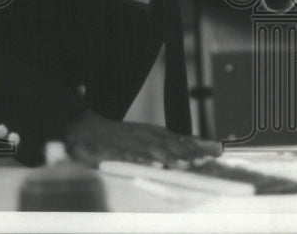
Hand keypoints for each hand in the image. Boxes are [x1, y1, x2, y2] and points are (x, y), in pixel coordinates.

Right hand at [63, 110, 221, 167]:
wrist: (85, 130)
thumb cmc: (115, 138)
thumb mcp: (141, 138)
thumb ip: (161, 145)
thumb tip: (185, 152)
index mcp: (151, 132)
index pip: (178, 139)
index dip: (195, 147)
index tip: (211, 155)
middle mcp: (144, 135)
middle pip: (171, 144)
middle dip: (188, 153)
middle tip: (204, 162)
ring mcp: (131, 142)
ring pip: (155, 150)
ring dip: (172, 157)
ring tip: (186, 165)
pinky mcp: (116, 151)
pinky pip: (133, 157)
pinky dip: (145, 161)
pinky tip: (156, 166)